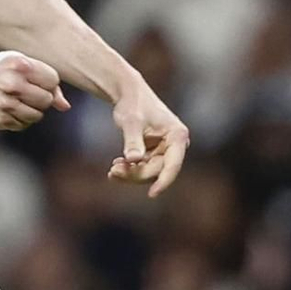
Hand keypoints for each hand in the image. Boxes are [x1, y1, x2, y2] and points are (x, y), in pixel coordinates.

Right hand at [0, 53, 69, 130]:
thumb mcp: (22, 64)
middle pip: (46, 100)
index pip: (52, 80)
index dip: (48, 82)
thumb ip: (47, 81)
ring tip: (20, 100)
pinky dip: (21, 119)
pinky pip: (23, 125)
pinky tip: (11, 108)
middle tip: (29, 92)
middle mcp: (10, 84)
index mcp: (19, 65)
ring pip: (37, 115)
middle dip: (42, 97)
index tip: (38, 81)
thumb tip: (64, 106)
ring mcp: (4, 104)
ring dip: (33, 110)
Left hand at [107, 79, 189, 196]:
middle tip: (113, 171)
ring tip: (113, 169)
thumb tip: (133, 160)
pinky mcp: (155, 153)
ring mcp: (165, 150)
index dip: (164, 181)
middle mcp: (175, 144)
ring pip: (149, 172)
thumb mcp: (131, 122)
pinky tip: (116, 166)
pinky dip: (129, 170)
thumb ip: (132, 141)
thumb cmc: (133, 104)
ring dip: (130, 174)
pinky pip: (143, 168)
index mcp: (177, 136)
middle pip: (157, 171)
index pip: (173, 164)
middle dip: (135, 174)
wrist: (128, 95)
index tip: (152, 194)